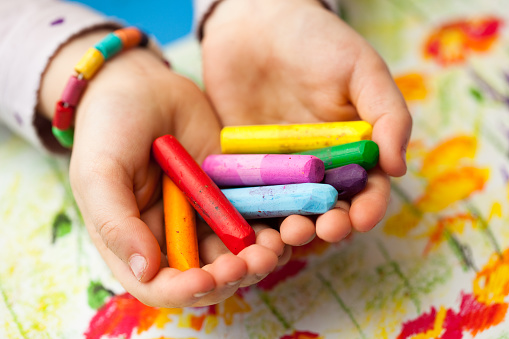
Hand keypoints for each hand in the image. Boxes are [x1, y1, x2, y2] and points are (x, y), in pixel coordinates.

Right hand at [38, 30, 289, 306]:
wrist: (142, 84)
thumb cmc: (109, 128)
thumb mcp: (99, 173)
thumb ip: (116, 223)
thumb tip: (146, 271)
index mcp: (135, 240)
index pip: (160, 285)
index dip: (184, 292)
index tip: (206, 279)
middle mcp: (173, 235)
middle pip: (207, 274)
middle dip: (232, 275)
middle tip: (253, 261)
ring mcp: (205, 214)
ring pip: (236, 251)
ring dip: (258, 256)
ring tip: (275, 245)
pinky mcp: (230, 192)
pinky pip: (255, 216)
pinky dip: (272, 225)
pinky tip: (286, 223)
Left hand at [201, 0, 411, 243]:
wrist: (255, 24)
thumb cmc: (316, 40)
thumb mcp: (361, 68)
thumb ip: (388, 114)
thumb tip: (397, 168)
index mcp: (352, 149)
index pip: (366, 189)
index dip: (368, 208)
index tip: (361, 219)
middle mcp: (317, 166)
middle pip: (327, 209)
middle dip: (328, 226)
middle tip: (320, 231)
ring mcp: (280, 169)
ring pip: (288, 211)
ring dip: (290, 230)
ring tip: (288, 235)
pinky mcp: (244, 166)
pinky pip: (248, 197)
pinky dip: (251, 217)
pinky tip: (251, 228)